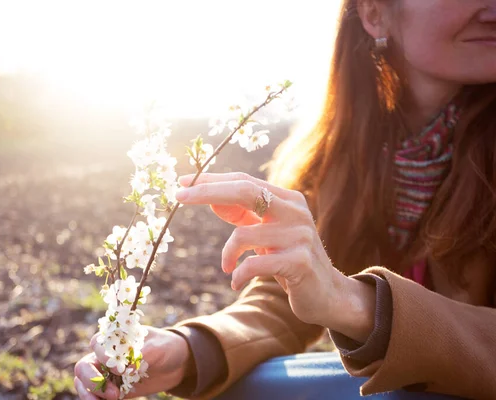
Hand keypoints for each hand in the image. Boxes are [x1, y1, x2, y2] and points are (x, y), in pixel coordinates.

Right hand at [74, 326, 190, 398]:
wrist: (177, 364)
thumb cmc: (166, 347)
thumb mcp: (158, 347)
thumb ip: (141, 354)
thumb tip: (125, 370)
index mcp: (114, 337)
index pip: (96, 344)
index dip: (103, 357)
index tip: (119, 369)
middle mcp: (105, 355)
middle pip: (84, 366)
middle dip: (92, 381)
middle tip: (114, 394)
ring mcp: (107, 374)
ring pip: (84, 383)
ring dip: (89, 395)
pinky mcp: (113, 389)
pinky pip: (97, 396)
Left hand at [176, 172, 375, 341]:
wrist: (326, 294)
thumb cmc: (288, 260)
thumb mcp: (266, 233)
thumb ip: (244, 215)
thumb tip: (208, 198)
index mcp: (287, 199)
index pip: (244, 180)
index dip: (212, 180)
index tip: (184, 181)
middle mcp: (296, 211)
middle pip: (245, 190)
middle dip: (208, 192)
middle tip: (179, 196)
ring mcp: (299, 235)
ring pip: (243, 234)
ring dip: (227, 254)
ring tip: (228, 267)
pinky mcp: (299, 262)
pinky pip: (254, 264)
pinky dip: (238, 274)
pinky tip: (236, 282)